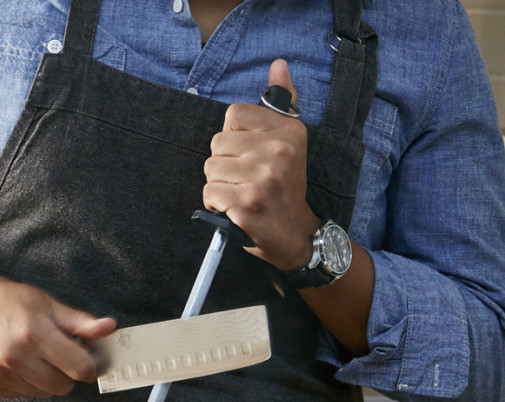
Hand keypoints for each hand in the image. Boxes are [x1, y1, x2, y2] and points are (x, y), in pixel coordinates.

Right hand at [0, 273, 116, 397]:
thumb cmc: (4, 300)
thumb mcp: (44, 303)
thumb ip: (78, 322)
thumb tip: (109, 328)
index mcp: (34, 333)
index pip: (81, 369)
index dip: (89, 365)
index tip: (85, 359)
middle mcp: (15, 358)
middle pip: (63, 387)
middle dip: (65, 373)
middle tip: (54, 355)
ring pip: (42, 393)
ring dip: (43, 379)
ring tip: (29, 355)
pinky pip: (20, 394)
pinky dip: (22, 383)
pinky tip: (11, 362)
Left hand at [202, 59, 320, 271]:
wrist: (295, 234)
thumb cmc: (285, 187)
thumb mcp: (289, 142)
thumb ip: (280, 103)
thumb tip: (278, 64)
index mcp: (289, 131)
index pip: (233, 115)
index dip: (234, 137)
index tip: (251, 154)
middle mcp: (279, 151)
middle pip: (217, 143)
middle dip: (225, 163)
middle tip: (247, 179)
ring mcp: (263, 178)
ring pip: (210, 168)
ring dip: (219, 184)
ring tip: (242, 194)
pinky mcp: (247, 203)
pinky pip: (209, 192)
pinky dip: (216, 203)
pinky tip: (235, 209)